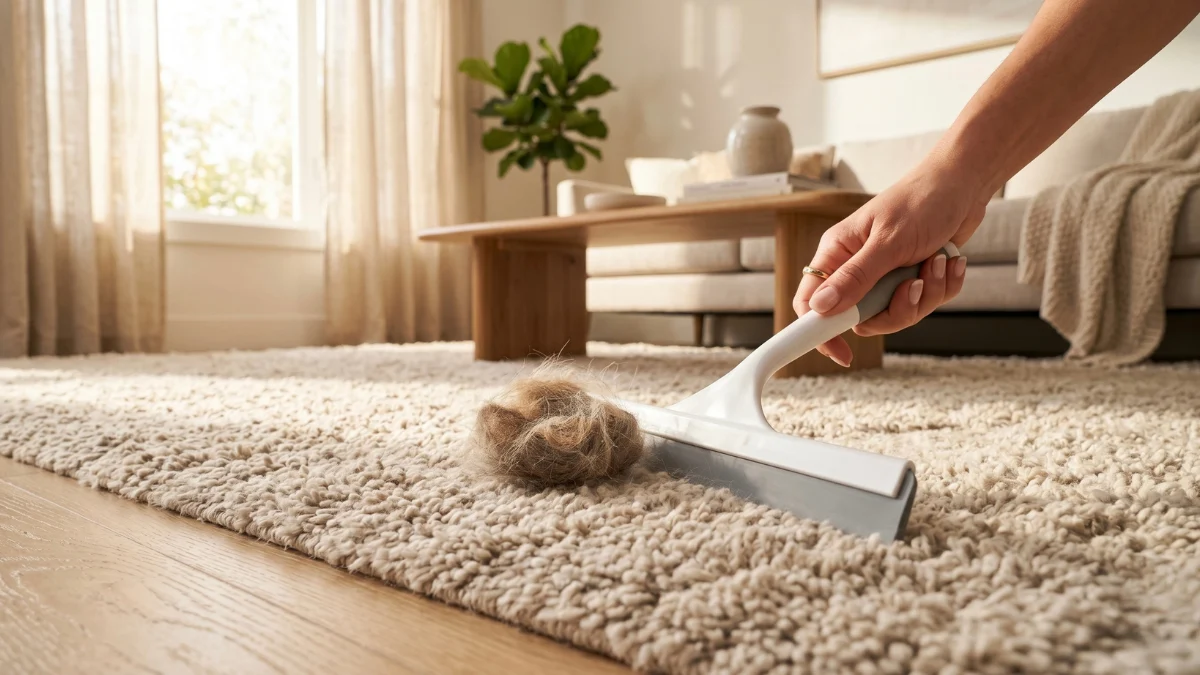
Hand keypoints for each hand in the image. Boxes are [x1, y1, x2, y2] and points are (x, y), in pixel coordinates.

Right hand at [792, 159, 987, 366]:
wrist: (964, 184)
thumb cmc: (922, 200)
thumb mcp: (887, 242)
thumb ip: (855, 278)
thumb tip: (820, 307)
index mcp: (838, 253)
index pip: (811, 302)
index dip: (820, 331)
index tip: (841, 353)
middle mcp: (858, 267)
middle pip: (862, 318)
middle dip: (897, 309)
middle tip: (914, 286)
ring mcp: (886, 274)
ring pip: (897, 313)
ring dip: (926, 294)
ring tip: (938, 263)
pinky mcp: (912, 277)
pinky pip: (923, 303)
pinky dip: (942, 286)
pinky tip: (948, 261)